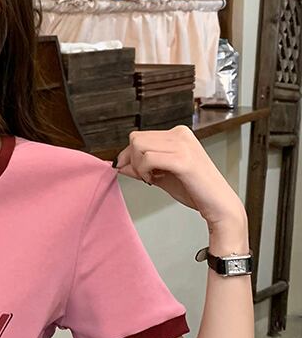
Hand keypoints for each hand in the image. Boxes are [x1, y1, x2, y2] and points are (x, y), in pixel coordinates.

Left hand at [113, 125, 245, 226]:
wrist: (218, 204)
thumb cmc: (194, 189)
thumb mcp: (161, 175)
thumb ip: (141, 167)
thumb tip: (120, 164)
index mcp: (178, 134)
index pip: (139, 136)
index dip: (130, 155)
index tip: (133, 170)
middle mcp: (180, 135)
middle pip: (136, 139)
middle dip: (132, 160)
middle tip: (143, 176)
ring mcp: (183, 146)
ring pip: (139, 146)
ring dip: (138, 166)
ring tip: (151, 178)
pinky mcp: (182, 160)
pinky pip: (148, 159)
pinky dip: (144, 171)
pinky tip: (154, 180)